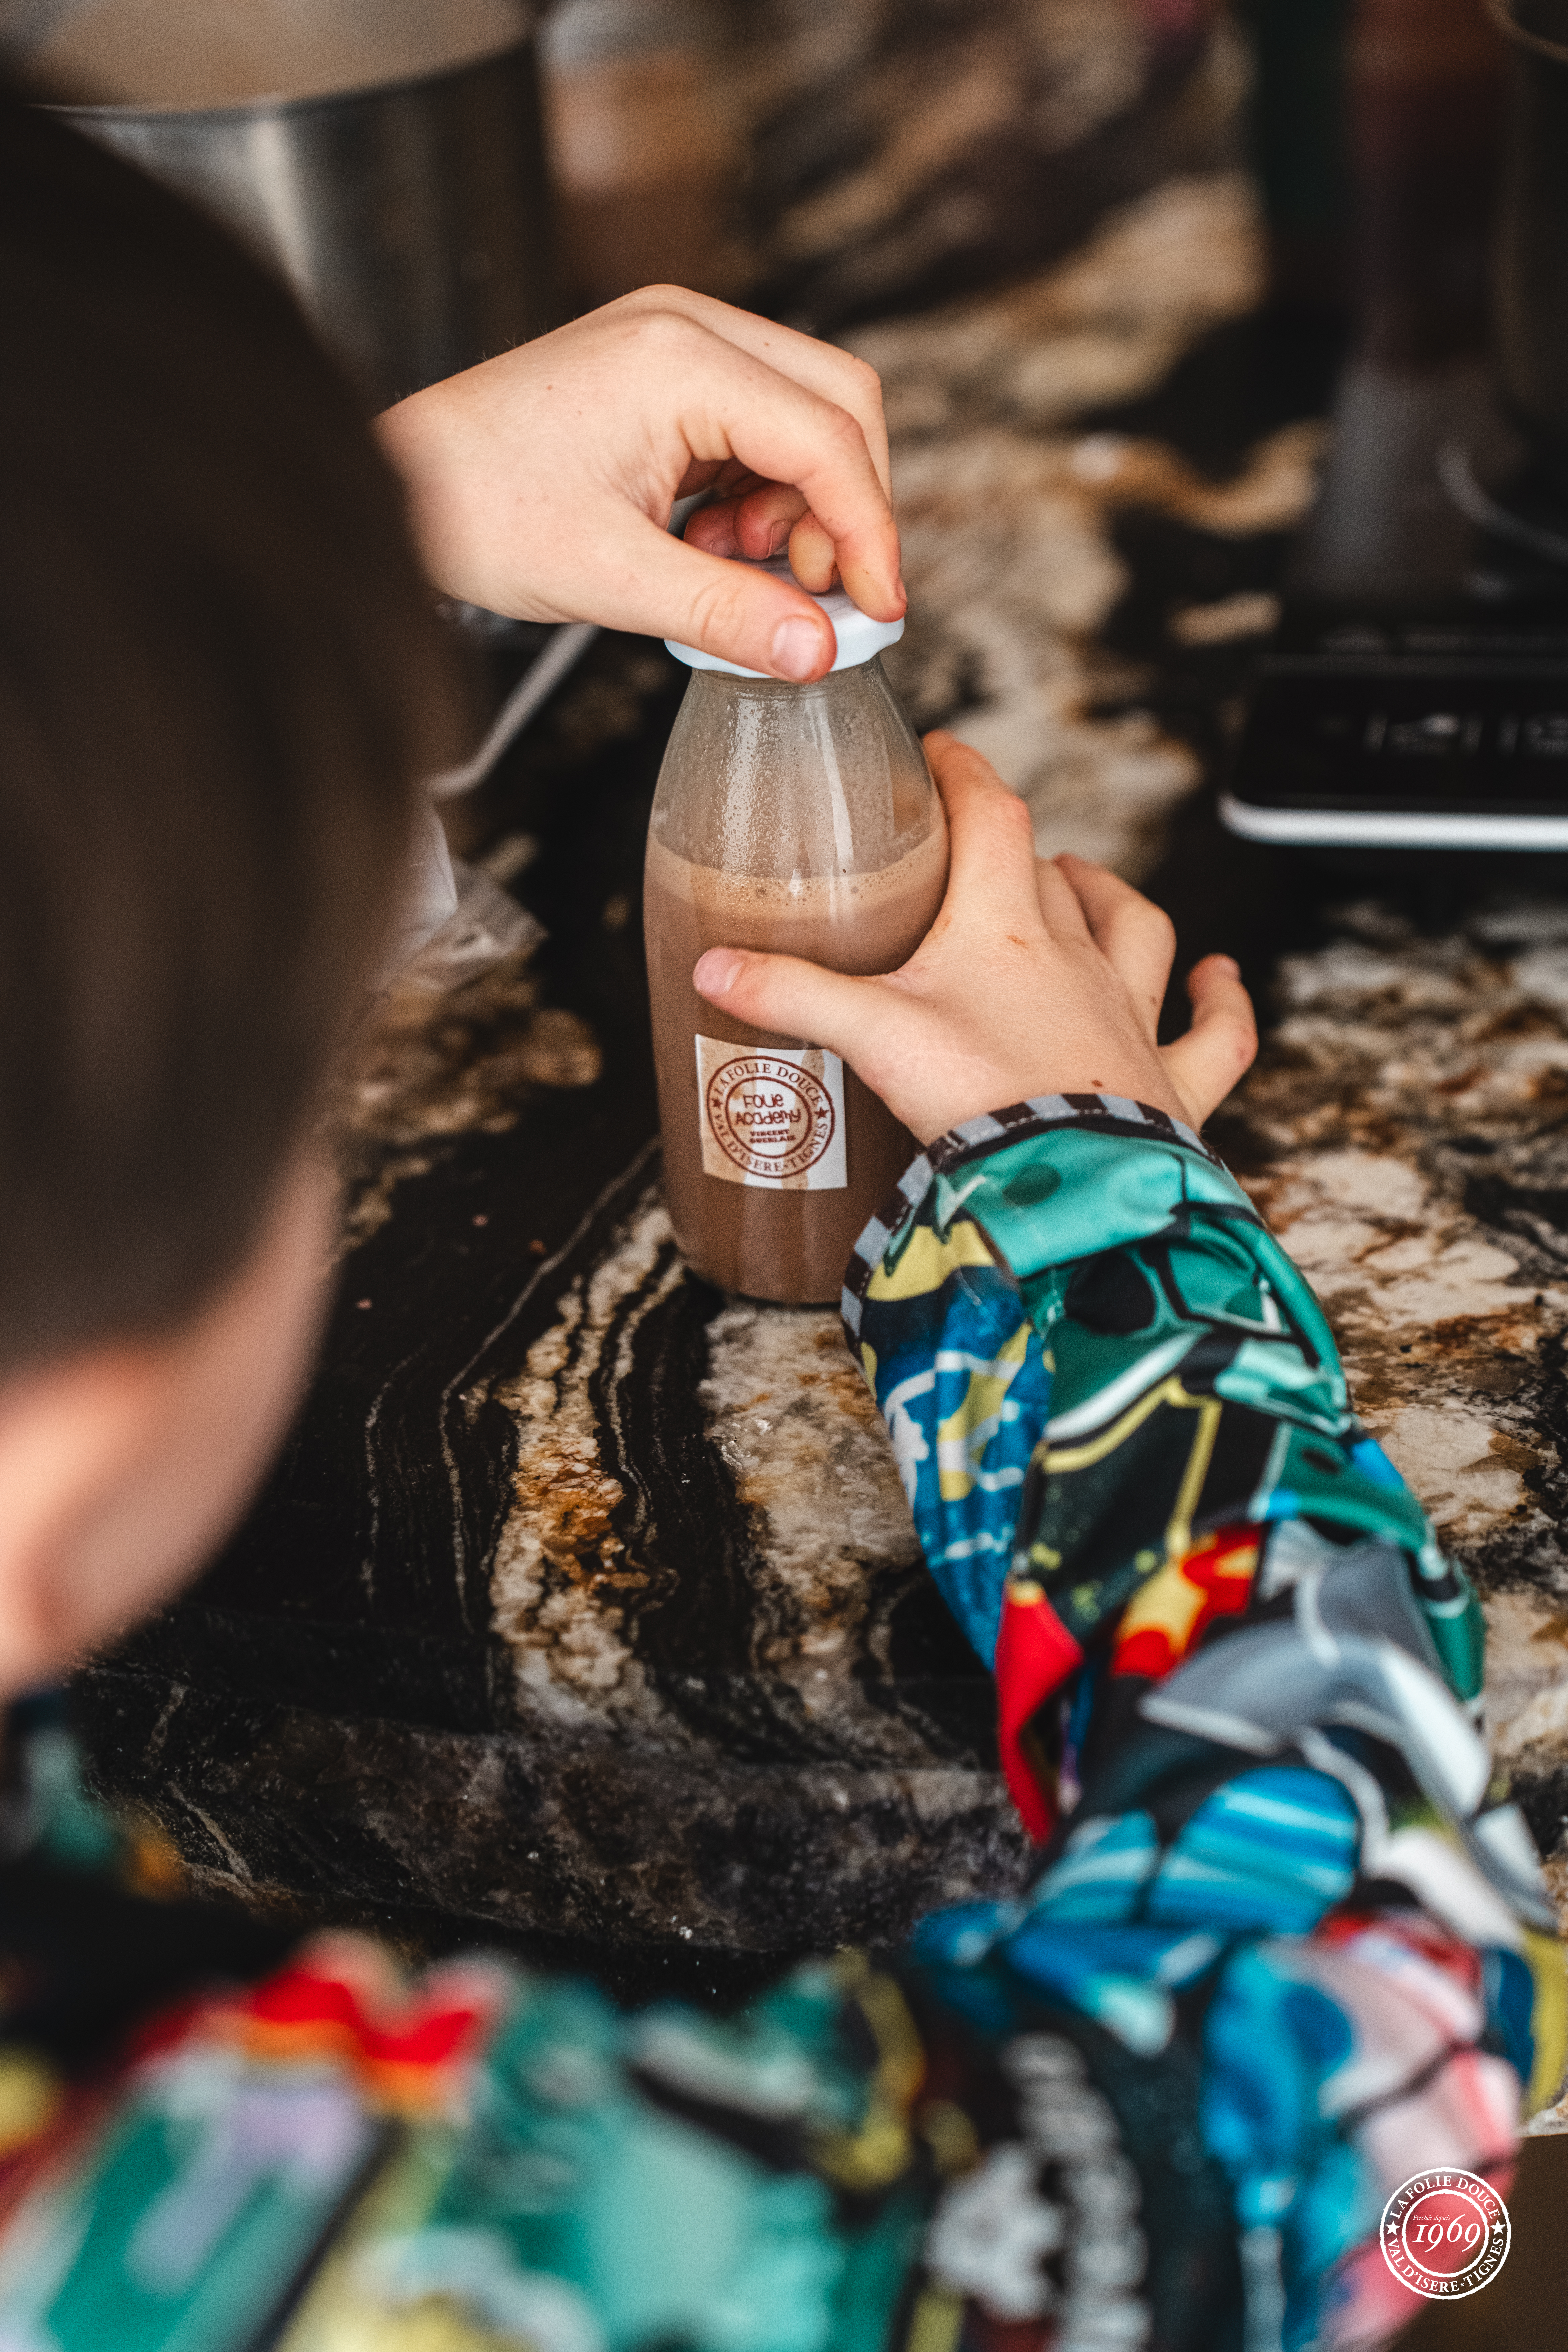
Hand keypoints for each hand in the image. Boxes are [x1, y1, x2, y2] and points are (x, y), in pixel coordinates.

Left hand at [375, 287, 902, 682]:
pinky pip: (757, 427)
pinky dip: (761, 493)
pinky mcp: (665, 373)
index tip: (878, 608)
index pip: (828, 437)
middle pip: (840, 403)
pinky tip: (716, 541)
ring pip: (806, 416)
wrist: (396, 483)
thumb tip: (818, 651)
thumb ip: (724, 612)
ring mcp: (676, 341)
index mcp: (679, 358)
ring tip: (742, 566)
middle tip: (821, 593)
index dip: (869, 530)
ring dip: (802, 504)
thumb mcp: (609, 577)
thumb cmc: (476, 509)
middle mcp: (687, 327)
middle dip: (849, 506)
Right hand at [692, 734, 1256, 1143]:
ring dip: (1115, 902)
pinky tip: (1224, 979)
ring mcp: (1131, 1018)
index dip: (965, 772)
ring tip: (1094, 887)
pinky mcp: (1169, 1083)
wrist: (1063, 1185)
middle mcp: (1077, 959)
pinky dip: (1226, 1005)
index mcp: (1005, 928)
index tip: (941, 751)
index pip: (992, 814)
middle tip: (986, 848)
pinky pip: (1217, 1035)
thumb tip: (712, 969)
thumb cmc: (976, 1101)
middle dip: (1021, 850)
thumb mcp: (869, 1038)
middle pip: (1054, 875)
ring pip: (1138, 931)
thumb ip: (790, 997)